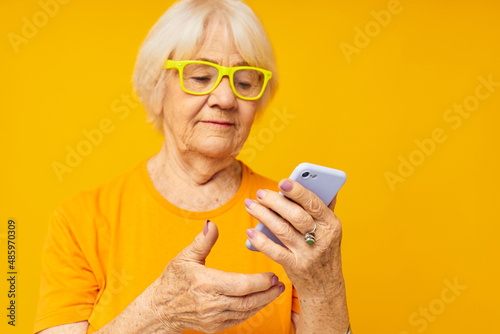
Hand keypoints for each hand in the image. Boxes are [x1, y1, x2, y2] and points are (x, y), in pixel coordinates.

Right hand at [149, 221, 284, 333]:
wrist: (160, 309)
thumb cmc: (173, 280)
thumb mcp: (185, 257)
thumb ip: (202, 241)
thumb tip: (213, 224)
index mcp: (206, 284)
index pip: (240, 285)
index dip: (260, 282)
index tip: (273, 274)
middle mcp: (211, 304)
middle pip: (248, 301)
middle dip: (268, 293)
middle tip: (280, 283)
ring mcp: (214, 318)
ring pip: (246, 312)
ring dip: (263, 302)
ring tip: (276, 291)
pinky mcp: (215, 327)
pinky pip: (239, 319)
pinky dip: (252, 310)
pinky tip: (260, 301)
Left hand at [245, 179, 348, 332]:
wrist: (325, 286)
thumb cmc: (324, 250)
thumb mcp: (330, 230)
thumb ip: (323, 208)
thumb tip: (319, 183)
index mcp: (332, 224)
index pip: (314, 204)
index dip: (298, 192)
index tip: (282, 182)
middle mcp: (322, 239)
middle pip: (296, 216)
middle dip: (275, 202)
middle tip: (260, 193)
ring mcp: (308, 254)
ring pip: (282, 230)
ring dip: (263, 215)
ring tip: (250, 205)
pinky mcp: (295, 267)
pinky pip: (275, 251)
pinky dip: (261, 240)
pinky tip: (250, 231)